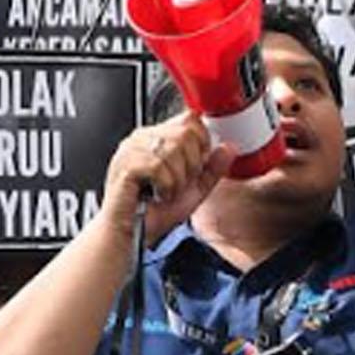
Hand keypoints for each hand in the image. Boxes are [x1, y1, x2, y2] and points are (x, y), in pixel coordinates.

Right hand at [100, 113, 235, 246]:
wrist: (130, 235)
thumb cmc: (154, 213)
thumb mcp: (193, 190)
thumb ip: (212, 168)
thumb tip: (229, 148)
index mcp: (157, 138)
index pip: (190, 119)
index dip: (202, 143)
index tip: (195, 167)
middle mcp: (142, 138)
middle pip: (185, 132)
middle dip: (191, 164)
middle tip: (178, 184)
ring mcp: (131, 149)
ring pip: (173, 148)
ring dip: (177, 179)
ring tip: (165, 191)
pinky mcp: (125, 165)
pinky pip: (158, 166)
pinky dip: (165, 186)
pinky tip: (157, 195)